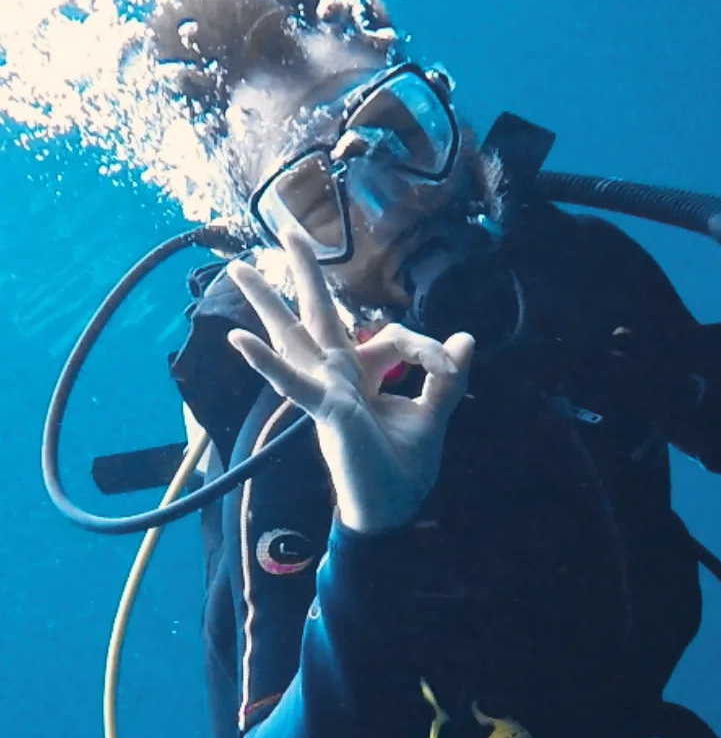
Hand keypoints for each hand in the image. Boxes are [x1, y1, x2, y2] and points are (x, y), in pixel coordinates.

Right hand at [225, 230, 474, 533]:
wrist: (394, 508)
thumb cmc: (404, 467)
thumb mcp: (432, 415)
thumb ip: (445, 377)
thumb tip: (466, 337)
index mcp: (363, 375)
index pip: (393, 336)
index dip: (428, 348)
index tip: (450, 366)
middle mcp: (339, 377)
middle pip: (319, 315)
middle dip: (305, 272)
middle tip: (287, 229)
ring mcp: (328, 391)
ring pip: (294, 338)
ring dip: (267, 303)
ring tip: (238, 269)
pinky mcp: (326, 411)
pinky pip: (294, 382)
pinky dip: (267, 362)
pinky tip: (239, 339)